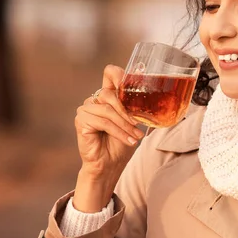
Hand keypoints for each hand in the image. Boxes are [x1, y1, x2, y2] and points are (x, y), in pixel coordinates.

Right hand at [73, 64, 144, 210]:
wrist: (110, 164)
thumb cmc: (122, 142)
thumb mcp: (134, 122)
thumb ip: (138, 107)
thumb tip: (155, 92)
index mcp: (107, 95)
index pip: (110, 73)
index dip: (118, 74)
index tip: (130, 81)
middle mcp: (94, 99)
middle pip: (110, 94)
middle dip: (127, 111)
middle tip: (138, 125)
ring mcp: (85, 109)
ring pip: (108, 110)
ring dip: (125, 124)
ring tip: (135, 136)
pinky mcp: (81, 121)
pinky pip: (103, 122)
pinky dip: (119, 132)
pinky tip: (128, 140)